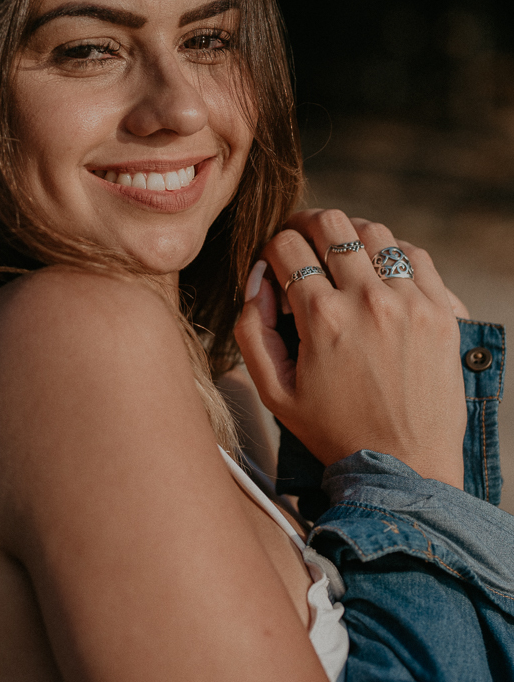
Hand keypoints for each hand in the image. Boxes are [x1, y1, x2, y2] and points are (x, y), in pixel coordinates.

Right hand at [234, 209, 466, 488]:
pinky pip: (415, 254)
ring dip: (349, 236)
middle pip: (329, 222)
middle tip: (302, 243)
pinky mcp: (442, 311)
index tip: (275, 266)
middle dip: (306, 225)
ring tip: (342, 257)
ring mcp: (410, 302)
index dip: (271, 249)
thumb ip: (251, 331)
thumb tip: (257, 284)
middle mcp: (367, 301)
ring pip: (373, 231)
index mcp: (322, 318)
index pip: (286, 245)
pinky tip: (380, 272)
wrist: (405, 470)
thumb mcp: (274, 392)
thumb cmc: (335, 433)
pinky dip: (392, 253)